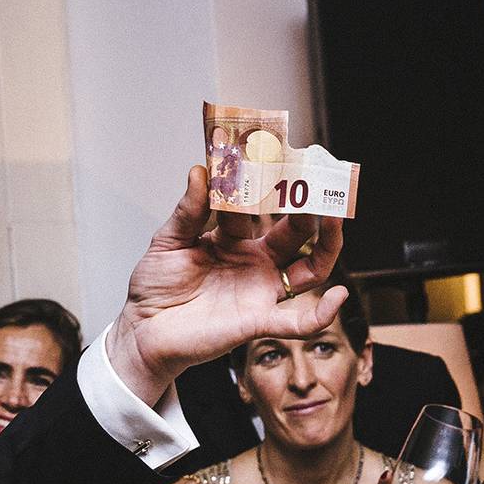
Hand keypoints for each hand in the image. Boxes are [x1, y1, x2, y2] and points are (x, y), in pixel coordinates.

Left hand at [107, 167, 348, 404]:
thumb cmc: (156, 287)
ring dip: (327, 244)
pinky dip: (321, 314)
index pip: (255, 206)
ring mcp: (260, 291)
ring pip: (310, 269)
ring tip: (334, 217)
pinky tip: (339, 297)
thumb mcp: (168, 241)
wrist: (144, 329)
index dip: (261, 183)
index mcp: (233, 239)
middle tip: (316, 177)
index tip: (267, 154)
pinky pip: (296, 322)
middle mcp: (254, 262)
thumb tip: (200, 171)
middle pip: (294, 232)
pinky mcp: (257, 321)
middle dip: (307, 205)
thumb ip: (188, 211)